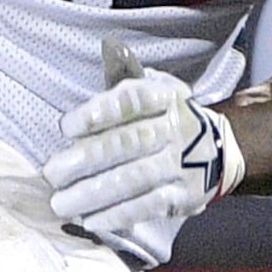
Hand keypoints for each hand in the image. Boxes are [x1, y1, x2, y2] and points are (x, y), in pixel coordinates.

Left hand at [45, 43, 241, 268]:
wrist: (219, 150)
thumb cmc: (165, 117)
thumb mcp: (154, 88)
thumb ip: (126, 79)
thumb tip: (110, 51)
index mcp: (164, 98)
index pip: (130, 101)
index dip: (97, 113)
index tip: (65, 127)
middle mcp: (175, 129)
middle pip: (127, 144)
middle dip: (85, 160)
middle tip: (52, 173)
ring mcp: (181, 164)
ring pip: (134, 179)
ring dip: (94, 193)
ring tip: (61, 203)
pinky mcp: (183, 196)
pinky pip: (147, 206)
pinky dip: (117, 214)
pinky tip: (91, 220)